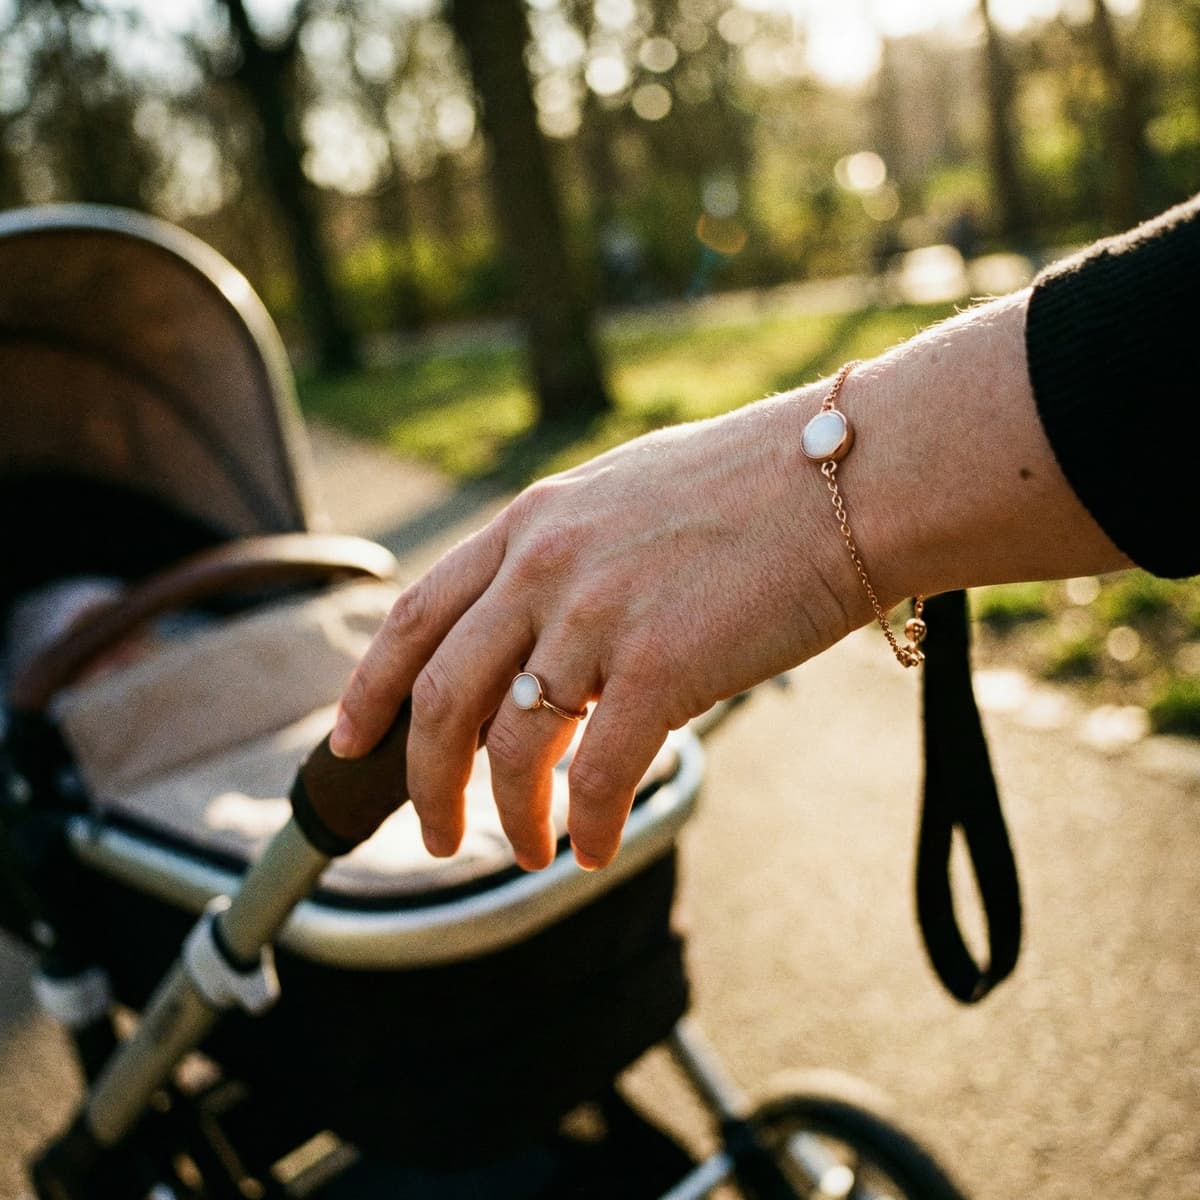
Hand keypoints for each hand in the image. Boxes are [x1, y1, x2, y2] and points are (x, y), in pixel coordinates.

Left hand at [330, 391, 857, 870]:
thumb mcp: (624, 499)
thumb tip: (545, 636)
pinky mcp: (661, 665)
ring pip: (513, 747)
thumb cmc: (753, 489)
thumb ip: (566, 557)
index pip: (414, 616)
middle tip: (437, 835)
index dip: (370, 688)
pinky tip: (594, 850)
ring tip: (527, 851)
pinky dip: (585, 825)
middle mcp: (544, 567)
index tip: (350, 740)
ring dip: (511, 817)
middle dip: (425, 782)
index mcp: (530, 525)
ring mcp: (597, 615)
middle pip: (441, 697)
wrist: (849, 476)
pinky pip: (597, 774)